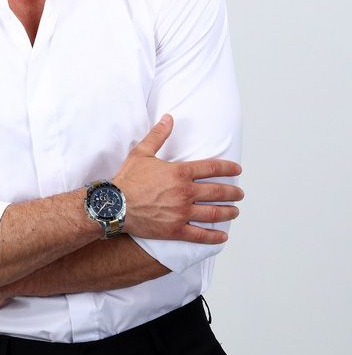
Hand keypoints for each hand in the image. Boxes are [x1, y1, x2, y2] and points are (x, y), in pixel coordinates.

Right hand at [113, 114, 243, 243]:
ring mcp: (182, 213)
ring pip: (213, 213)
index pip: (211, 169)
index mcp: (179, 172)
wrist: (114, 205)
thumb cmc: (127, 179)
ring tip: (235, 211)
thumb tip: (169, 118)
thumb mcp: (142, 152)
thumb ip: (158, 135)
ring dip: (228, 212)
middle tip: (240, 194)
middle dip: (232, 193)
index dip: (227, 168)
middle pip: (217, 192)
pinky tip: (223, 236)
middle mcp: (185, 193)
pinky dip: (214, 236)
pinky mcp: (175, 230)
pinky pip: (200, 235)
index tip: (237, 170)